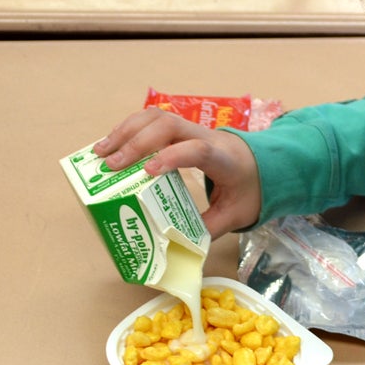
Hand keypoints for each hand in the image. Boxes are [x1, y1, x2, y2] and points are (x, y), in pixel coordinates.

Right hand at [93, 109, 261, 236]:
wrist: (264, 164)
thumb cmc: (248, 189)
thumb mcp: (236, 215)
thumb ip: (208, 229)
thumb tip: (176, 247)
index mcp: (224, 159)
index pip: (198, 149)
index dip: (173, 156)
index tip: (149, 171)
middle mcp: (206, 137)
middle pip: (169, 125)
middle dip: (136, 143)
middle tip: (110, 167)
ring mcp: (192, 129)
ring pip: (156, 117)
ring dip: (125, 132)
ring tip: (100, 153)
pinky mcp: (180, 129)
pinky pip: (151, 120)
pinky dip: (128, 130)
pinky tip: (110, 146)